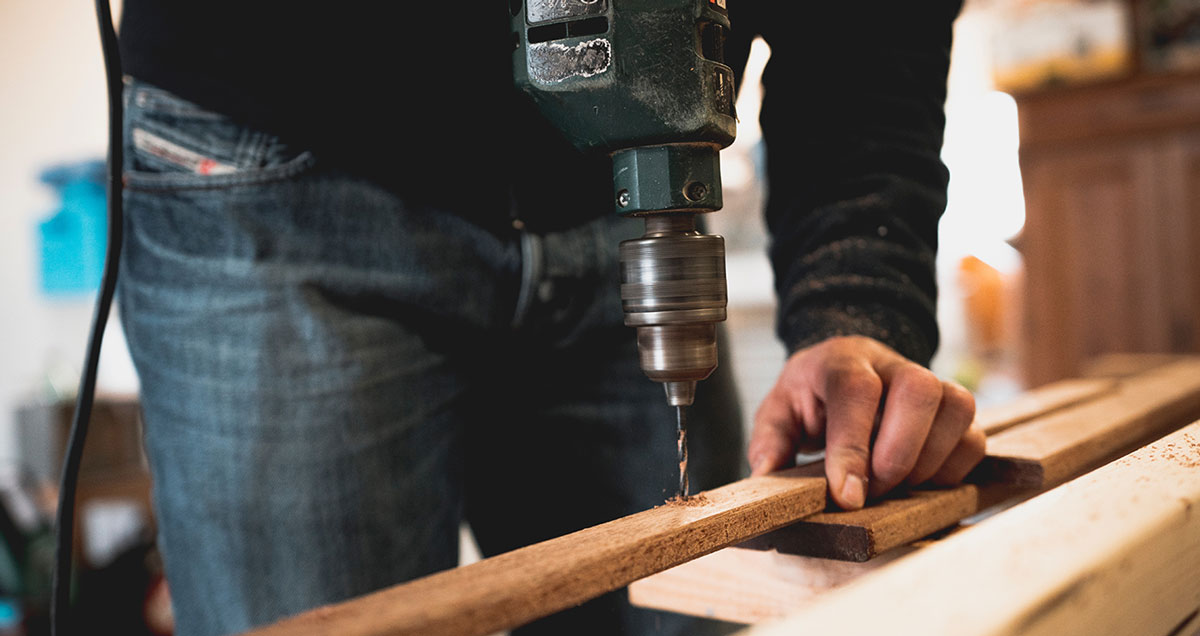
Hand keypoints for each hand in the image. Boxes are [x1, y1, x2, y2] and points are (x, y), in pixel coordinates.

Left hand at [748, 336, 984, 509]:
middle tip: (872, 491)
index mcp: (843, 360)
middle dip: (898, 454)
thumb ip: (770, 441)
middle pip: (919, 390)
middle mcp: (892, 364)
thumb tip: (769, 474)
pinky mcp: (956, 411)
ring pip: (957, 409)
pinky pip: (974, 438)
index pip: (855, 390)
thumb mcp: (779, 412)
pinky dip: (951, 470)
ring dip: (927, 463)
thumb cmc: (812, 398)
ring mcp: (932, 382)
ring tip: (893, 485)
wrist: (848, 370)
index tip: (848, 496)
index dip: (853, 447)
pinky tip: (919, 481)